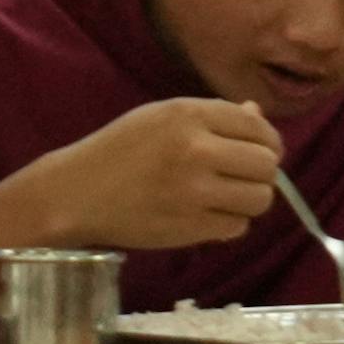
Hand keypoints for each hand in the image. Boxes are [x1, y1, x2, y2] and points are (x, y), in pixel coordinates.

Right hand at [57, 94, 296, 257]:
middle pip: (267, 165)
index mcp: (188, 115)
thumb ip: (212, 116)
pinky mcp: (190, 228)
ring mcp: (194, 192)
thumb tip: (258, 116)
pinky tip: (208, 215)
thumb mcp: (160, 117)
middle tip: (240, 176)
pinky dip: (229, 223)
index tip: (258, 150)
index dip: (267, 141)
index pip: (257, 127)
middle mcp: (196, 150)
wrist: (76, 194)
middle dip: (261, 172)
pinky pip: (237, 227)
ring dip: (249, 199)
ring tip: (227, 197)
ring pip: (260, 199)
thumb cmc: (118, 150)